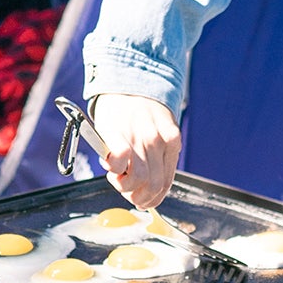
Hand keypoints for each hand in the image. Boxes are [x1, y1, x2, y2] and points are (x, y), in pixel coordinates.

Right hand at [92, 95, 181, 209]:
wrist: (124, 80)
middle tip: (126, 191)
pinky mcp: (119, 134)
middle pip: (152, 185)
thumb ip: (158, 154)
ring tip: (116, 176)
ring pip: (136, 180)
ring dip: (123, 186)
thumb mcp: (159, 129)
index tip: (143, 202)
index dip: (153, 199)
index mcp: (172, 141)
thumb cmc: (139, 109)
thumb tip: (150, 186)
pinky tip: (110, 166)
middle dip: (137, 196)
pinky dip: (113, 171)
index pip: (166, 183)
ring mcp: (139, 137)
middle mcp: (158, 141)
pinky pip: (120, 164)